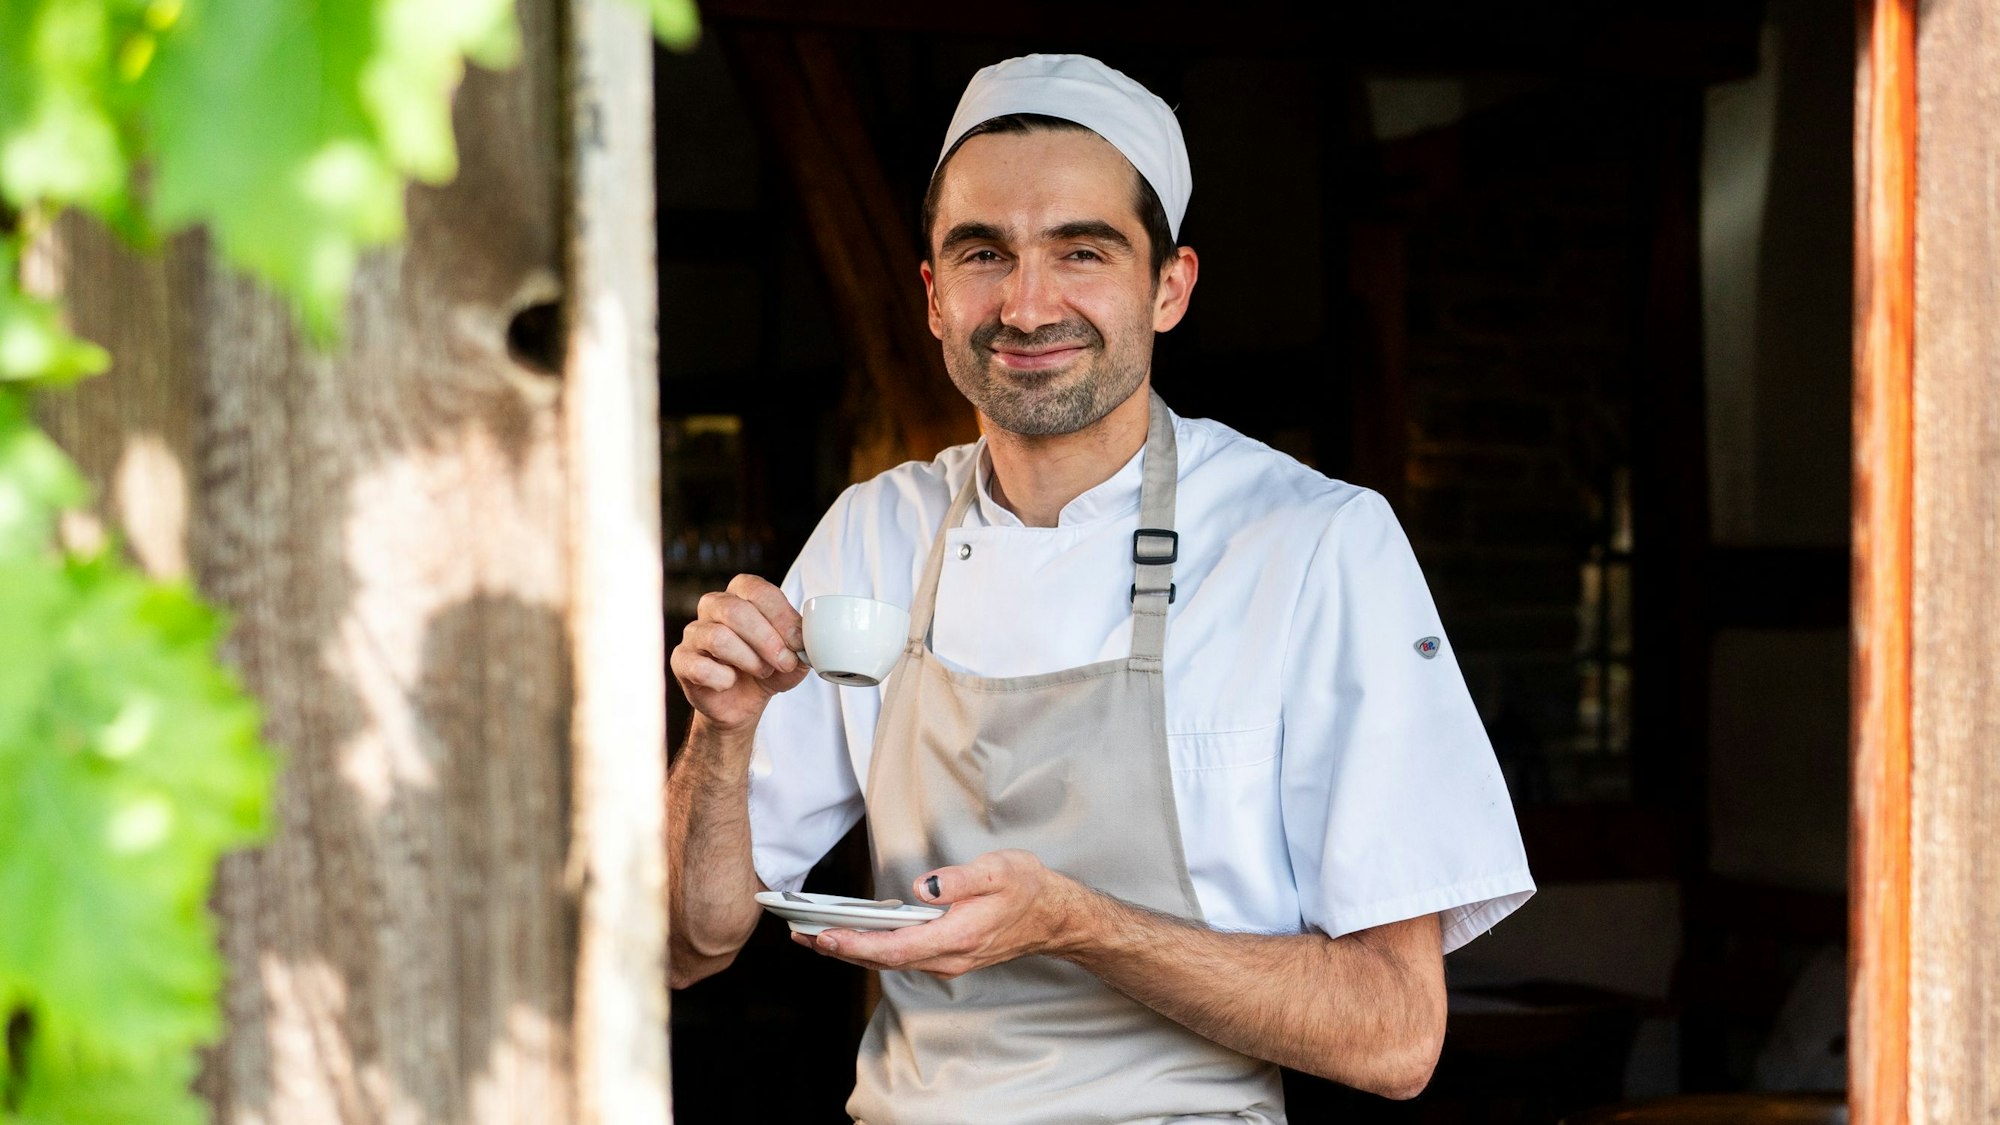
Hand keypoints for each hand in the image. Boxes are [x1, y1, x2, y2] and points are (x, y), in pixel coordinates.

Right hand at [670, 574, 809, 730]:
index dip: (781, 616)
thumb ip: (801, 643)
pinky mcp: (681, 660)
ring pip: (718, 637)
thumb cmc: (767, 670)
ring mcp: (694, 633)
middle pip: (735, 611)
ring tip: (762, 671)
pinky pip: (700, 667)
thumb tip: (805, 638)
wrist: (742, 704)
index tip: (798, 642)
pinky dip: (723, 679)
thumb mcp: (793, 656)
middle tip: (784, 662)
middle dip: (766, 640)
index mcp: (741, 594)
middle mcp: (713, 606)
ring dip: (748, 660)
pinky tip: (730, 682)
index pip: (758, 591)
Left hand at [791, 849, 1092, 978]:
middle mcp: (949, 957)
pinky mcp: (947, 955)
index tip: (824, 935)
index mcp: (958, 936)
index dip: (856, 944)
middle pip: (884, 960)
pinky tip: (853, 936)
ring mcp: (948, 960)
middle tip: (799, 936)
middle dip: (840, 949)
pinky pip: (901, 957)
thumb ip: (960, 880)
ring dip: (852, 950)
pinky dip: (872, 949)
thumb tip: (922, 888)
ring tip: (814, 936)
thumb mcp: (1000, 871)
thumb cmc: (1028, 888)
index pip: (896, 948)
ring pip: (890, 961)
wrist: (1055, 916)